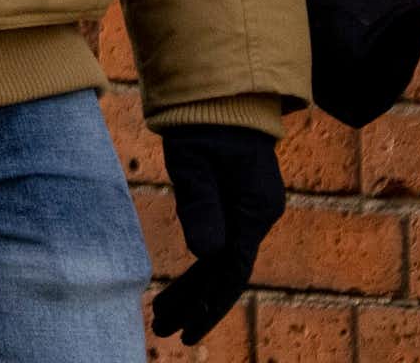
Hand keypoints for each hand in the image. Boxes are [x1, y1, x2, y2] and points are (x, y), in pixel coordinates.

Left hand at [152, 125, 285, 345]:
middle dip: (194, 304)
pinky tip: (183, 284)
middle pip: (226, 272)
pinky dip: (201, 265)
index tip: (183, 332)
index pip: (231, 272)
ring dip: (194, 288)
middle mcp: (258, 213)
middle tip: (161, 331)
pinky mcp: (238, 199)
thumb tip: (206, 253)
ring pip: (223, 261)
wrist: (220, 87)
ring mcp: (250, 207)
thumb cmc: (203, 118)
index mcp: (254, 208)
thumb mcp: (193, 157)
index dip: (207, 305)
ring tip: (161, 315)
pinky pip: (222, 243)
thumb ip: (199, 202)